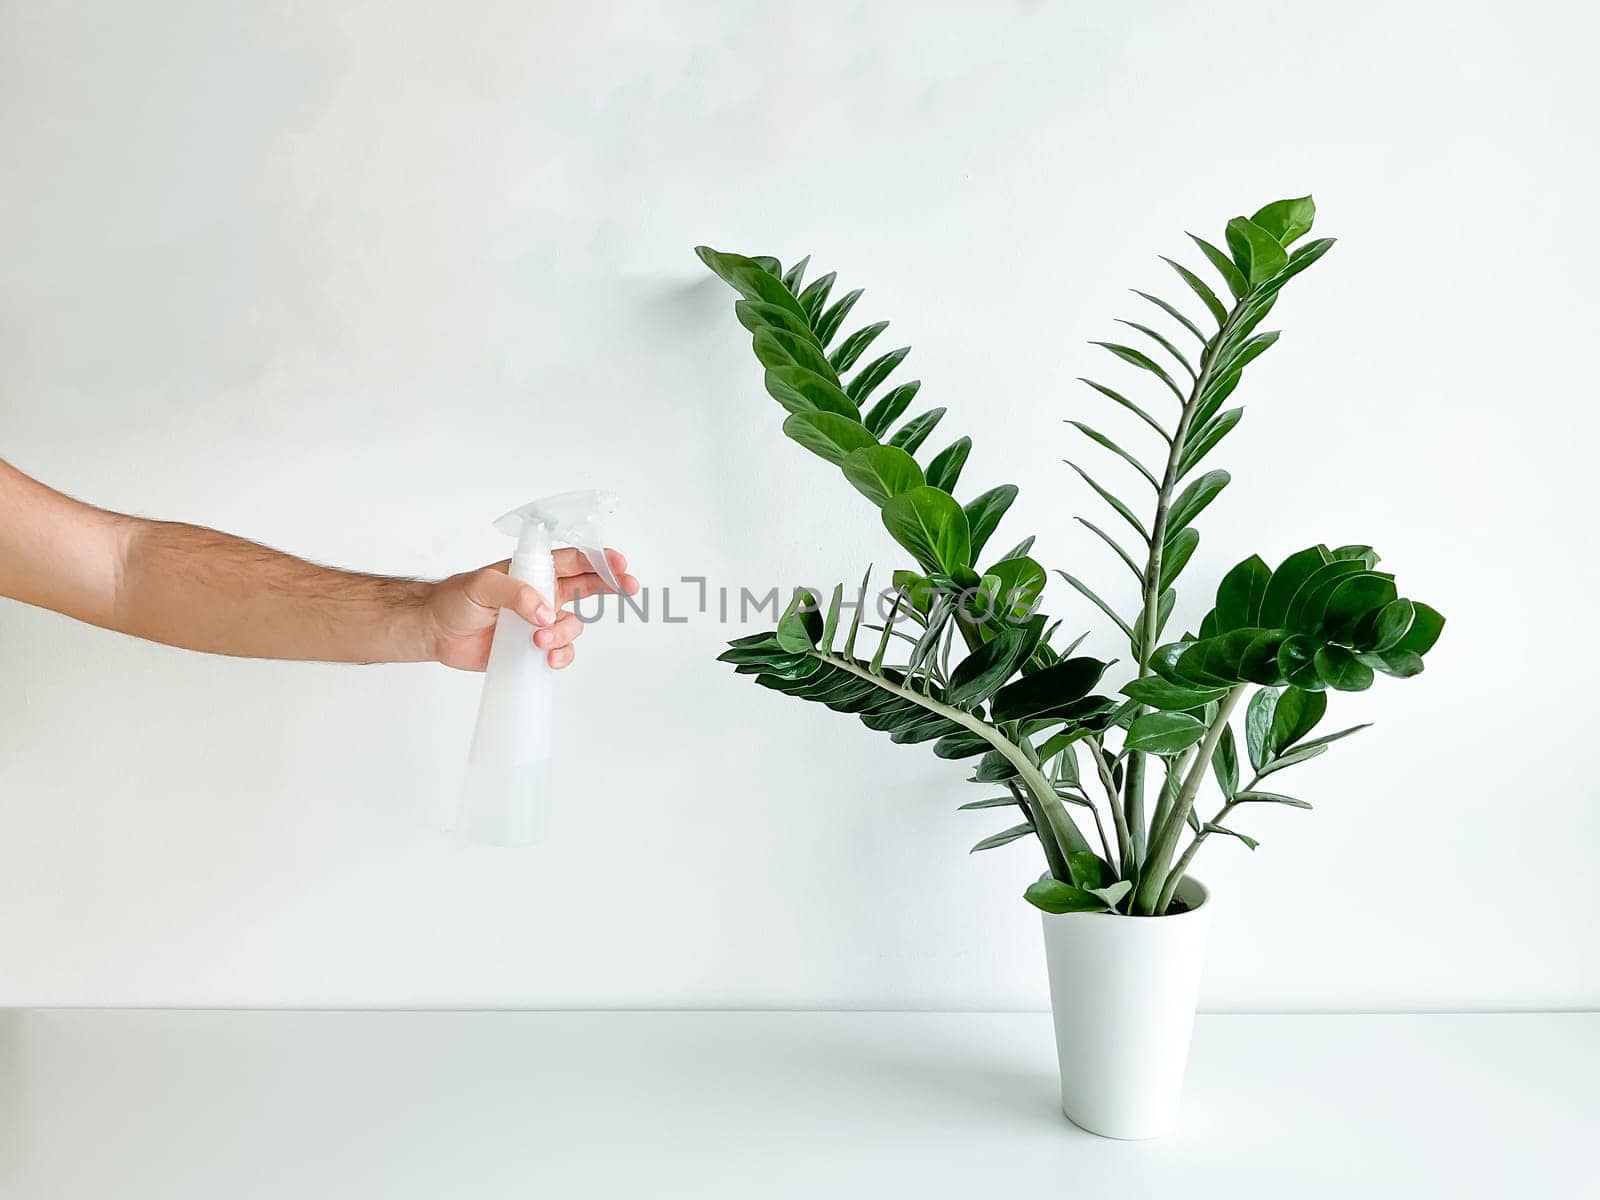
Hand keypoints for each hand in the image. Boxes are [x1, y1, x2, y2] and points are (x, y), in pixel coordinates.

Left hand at [422, 548, 638, 670]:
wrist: (436, 632)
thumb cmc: (455, 600)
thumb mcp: (483, 585)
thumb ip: (516, 594)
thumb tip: (544, 613)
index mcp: (534, 571)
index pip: (574, 561)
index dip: (599, 560)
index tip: (619, 565)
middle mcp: (543, 594)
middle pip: (588, 587)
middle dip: (611, 586)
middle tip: (628, 588)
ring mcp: (540, 621)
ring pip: (573, 625)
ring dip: (565, 633)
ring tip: (540, 639)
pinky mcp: (532, 647)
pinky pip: (560, 651)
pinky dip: (560, 655)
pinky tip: (547, 658)